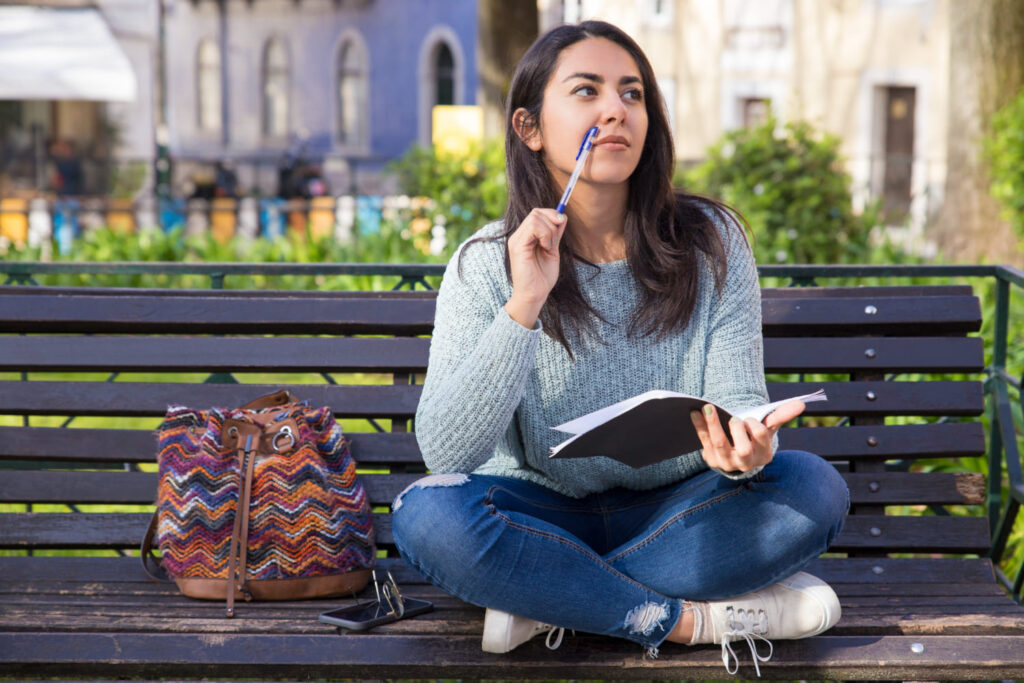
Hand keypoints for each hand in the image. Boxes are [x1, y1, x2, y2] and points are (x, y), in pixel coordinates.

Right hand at [504, 208, 565, 327]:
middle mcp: (519, 236)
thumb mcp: (553, 250)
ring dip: (550, 230)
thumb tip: (562, 216)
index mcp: (526, 236)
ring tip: (550, 247)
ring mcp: (516, 240)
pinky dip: (545, 235)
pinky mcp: (517, 246)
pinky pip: (533, 228)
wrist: (534, 295)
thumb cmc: (542, 278)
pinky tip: (546, 247)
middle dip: (552, 220)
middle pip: (536, 212)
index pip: (537, 213)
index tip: (562, 224)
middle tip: (556, 239)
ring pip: (535, 217)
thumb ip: (555, 234)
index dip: (552, 214)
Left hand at [690, 399, 805, 472]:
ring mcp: (727, 462)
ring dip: (713, 425)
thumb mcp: (768, 427)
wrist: (736, 454)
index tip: (749, 419)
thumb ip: (781, 415)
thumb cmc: (754, 436)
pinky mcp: (711, 459)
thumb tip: (801, 404)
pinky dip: (699, 426)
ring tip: (707, 407)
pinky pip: (704, 441)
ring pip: (720, 445)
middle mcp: (745, 462)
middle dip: (738, 431)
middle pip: (742, 449)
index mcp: (763, 454)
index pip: (761, 439)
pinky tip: (694, 412)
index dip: (754, 427)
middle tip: (734, 418)